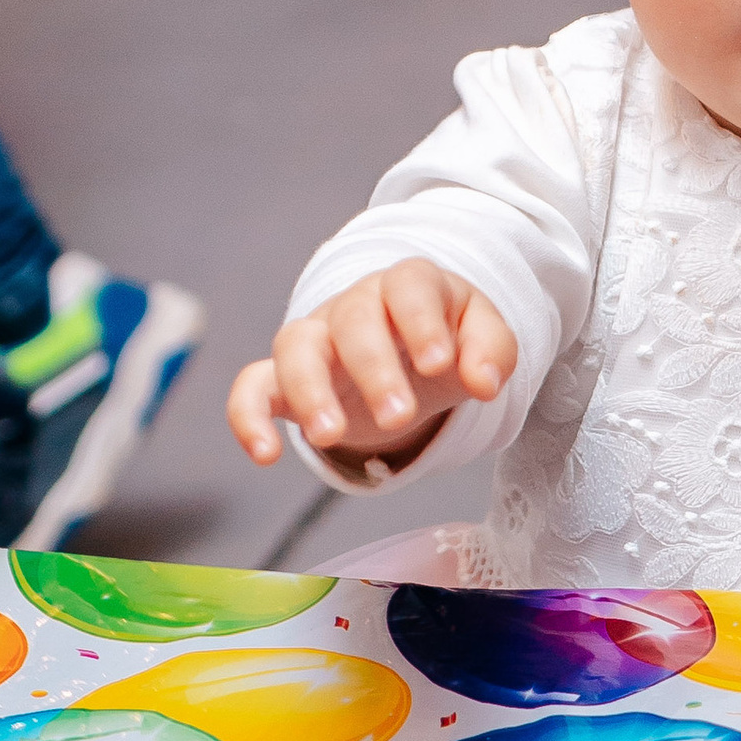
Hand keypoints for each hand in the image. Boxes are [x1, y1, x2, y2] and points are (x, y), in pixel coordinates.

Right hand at [228, 265, 517, 468]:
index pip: (409, 286)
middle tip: (398, 416)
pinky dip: (247, 416)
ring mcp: (316, 337)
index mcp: (409, 286)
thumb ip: (493, 352)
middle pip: (354, 320)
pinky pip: (252, 386)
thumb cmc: (446, 339)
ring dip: (309, 390)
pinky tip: (264, 455)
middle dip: (374, 368)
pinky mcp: (284, 377)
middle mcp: (355, 305)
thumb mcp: (482, 338)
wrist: (409, 353)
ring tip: (330, 435)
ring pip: (295, 345)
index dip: (421, 321)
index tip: (437, 365)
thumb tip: (484, 382)